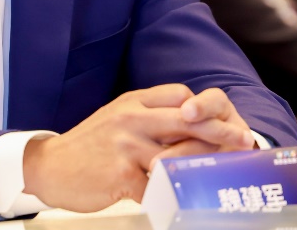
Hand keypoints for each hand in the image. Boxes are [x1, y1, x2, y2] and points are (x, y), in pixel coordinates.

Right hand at [22, 84, 254, 211]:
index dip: (206, 108)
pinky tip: (185, 200)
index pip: (180, 95)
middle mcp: (132, 118)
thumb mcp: (118, 118)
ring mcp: (127, 145)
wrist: (51, 166)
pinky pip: (158, 186)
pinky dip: (173, 195)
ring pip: (178, 155)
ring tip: (224, 176)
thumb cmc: (90, 145)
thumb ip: (149, 116)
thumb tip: (188, 124)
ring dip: (203, 167)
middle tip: (244, 142)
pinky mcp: (122, 173)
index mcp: (133, 101)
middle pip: (187, 119)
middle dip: (220, 132)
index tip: (226, 122)